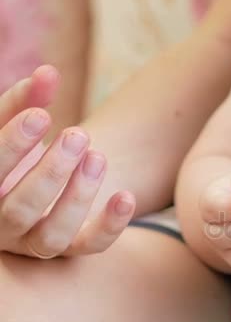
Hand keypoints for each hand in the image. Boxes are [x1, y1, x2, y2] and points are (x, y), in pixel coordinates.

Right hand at [0, 65, 135, 258]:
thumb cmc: (19, 149)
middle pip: (18, 209)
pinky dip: (110, 226)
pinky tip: (126, 196)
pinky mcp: (70, 249)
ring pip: (53, 236)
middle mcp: (1, 225)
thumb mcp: (18, 124)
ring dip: (78, 196)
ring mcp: (35, 242)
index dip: (11, 145)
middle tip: (77, 135)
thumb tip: (48, 72)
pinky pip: (90, 247)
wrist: (39, 179)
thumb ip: (27, 100)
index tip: (42, 114)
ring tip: (98, 156)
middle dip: (50, 171)